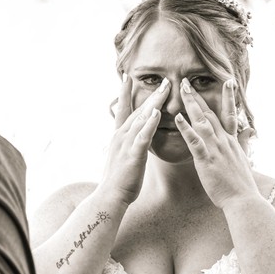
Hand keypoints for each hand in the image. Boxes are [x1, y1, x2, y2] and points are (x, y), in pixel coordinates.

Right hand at [101, 75, 169, 204]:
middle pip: (138, 110)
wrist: (110, 196)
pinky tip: (156, 113)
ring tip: (165, 88)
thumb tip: (132, 138)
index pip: (123, 110)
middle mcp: (121, 136)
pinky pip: (142, 136)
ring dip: (153, 102)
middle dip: (151, 94)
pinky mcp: (133, 155)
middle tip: (164, 79)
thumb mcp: (122, 157)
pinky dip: (149, 124)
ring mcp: (126, 144)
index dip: (125, 93)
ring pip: (141, 119)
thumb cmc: (119, 180)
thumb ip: (127, 144)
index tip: (128, 77)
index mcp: (119, 136)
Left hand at [174, 78, 256, 208]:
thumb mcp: (243, 159)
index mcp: (231, 141)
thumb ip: (243, 142)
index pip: (228, 114)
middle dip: (197, 96)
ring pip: (202, 122)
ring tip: (180, 89)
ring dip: (191, 104)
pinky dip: (187, 129)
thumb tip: (250, 131)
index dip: (227, 97)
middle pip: (209, 113)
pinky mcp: (207, 160)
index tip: (226, 80)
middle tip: (186, 80)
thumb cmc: (240, 184)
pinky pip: (195, 142)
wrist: (244, 200)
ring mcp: (216, 149)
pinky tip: (178, 118)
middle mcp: (224, 141)